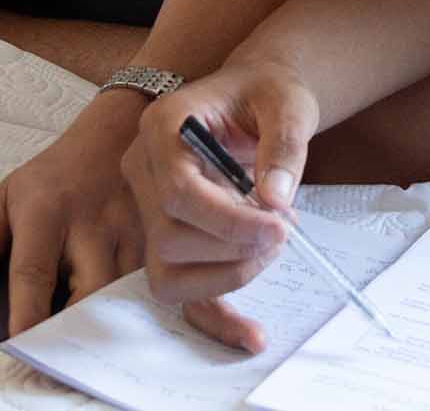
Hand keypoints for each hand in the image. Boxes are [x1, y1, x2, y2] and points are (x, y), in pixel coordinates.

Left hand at [0, 93, 145, 332]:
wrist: (116, 135)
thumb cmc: (57, 175)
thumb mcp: (8, 195)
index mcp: (46, 212)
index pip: (34, 270)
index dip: (27, 310)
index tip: (20, 341)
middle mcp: (91, 224)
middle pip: (89, 290)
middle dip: (74, 324)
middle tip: (58, 349)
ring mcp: (129, 232)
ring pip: (122, 292)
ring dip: (104, 319)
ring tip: (86, 336)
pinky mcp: (155, 240)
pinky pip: (145, 283)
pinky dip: (130, 303)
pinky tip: (118, 313)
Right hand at [122, 58, 319, 352]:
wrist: (255, 96)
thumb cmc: (266, 94)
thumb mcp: (286, 103)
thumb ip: (283, 146)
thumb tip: (274, 200)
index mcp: (162, 125)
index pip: (177, 191)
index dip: (228, 220)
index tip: (279, 227)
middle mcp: (142, 169)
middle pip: (168, 236)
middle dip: (232, 247)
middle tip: (282, 231)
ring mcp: (148, 208)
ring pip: (165, 272)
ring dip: (226, 276)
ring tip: (270, 250)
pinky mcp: (166, 237)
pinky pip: (179, 289)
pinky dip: (214, 317)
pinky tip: (251, 334)